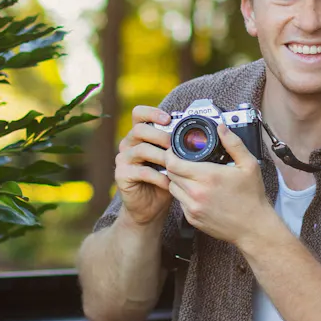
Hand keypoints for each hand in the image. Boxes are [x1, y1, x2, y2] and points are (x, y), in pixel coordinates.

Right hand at [114, 105, 173, 225]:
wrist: (150, 207)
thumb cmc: (164, 180)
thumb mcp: (172, 160)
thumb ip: (177, 146)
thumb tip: (198, 136)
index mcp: (139, 135)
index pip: (139, 113)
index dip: (152, 112)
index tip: (168, 119)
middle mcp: (128, 144)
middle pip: (139, 129)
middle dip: (161, 136)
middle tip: (176, 146)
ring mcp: (123, 159)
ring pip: (141, 149)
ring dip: (162, 157)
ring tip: (176, 165)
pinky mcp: (122, 175)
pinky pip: (142, 171)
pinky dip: (159, 177)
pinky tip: (170, 182)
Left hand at [165, 123, 274, 246]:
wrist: (253, 228)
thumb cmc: (252, 197)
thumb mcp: (248, 165)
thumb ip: (233, 144)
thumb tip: (221, 128)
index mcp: (208, 176)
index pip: (173, 162)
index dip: (170, 154)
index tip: (174, 150)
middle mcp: (196, 192)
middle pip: (170, 174)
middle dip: (174, 165)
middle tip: (183, 161)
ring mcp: (193, 207)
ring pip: (173, 188)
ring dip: (177, 180)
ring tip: (191, 177)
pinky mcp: (192, 219)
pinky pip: (180, 202)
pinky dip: (184, 195)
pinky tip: (198, 193)